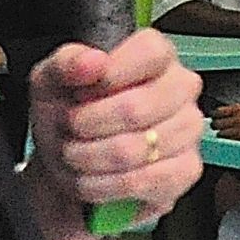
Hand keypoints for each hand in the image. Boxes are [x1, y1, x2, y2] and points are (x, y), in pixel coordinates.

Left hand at [24, 31, 205, 239]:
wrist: (69, 160)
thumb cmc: (68, 114)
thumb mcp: (51, 80)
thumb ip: (67, 64)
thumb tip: (92, 61)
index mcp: (156, 56)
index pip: (151, 54)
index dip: (110, 76)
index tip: (81, 93)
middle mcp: (181, 88)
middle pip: (136, 109)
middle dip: (86, 128)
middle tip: (71, 131)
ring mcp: (189, 129)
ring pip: (135, 150)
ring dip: (91, 160)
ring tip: (78, 156)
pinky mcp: (187, 169)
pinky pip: (146, 181)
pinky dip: (107, 186)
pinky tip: (95, 179)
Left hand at [209, 101, 239, 141]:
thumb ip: (236, 112)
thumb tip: (224, 116)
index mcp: (238, 108)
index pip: (217, 112)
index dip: (215, 116)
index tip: (215, 118)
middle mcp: (237, 118)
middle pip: (216, 123)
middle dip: (215, 125)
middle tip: (217, 127)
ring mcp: (239, 129)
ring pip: (220, 133)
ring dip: (220, 134)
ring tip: (224, 134)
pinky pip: (228, 140)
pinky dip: (227, 140)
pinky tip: (230, 139)